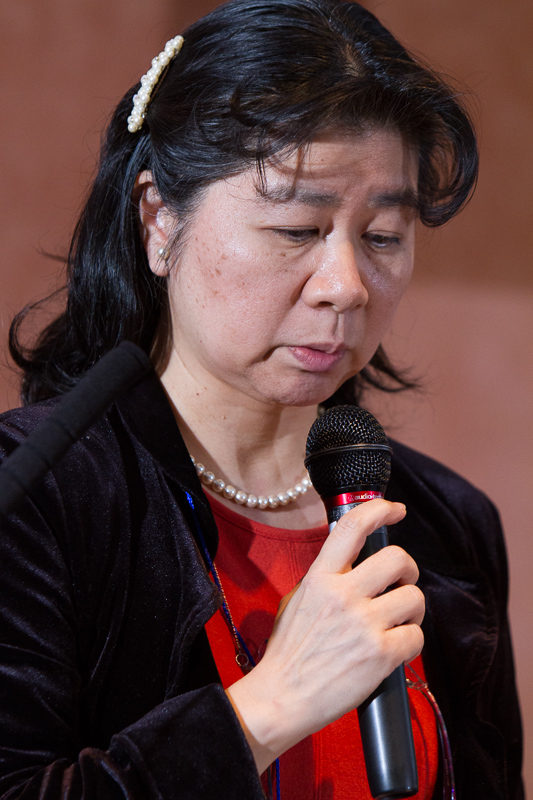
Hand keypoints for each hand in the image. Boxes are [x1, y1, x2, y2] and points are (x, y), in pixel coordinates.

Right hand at [226, 499, 423, 773]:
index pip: (353, 527)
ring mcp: (363, 624)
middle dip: (408, 571)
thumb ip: (326, 578)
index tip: (396, 509)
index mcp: (320, 577)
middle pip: (398, 559)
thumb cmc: (288, 652)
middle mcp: (343, 595)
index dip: (380, 509)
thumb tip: (355, 562)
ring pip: (414, 598)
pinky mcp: (381, 655)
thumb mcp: (297, 599)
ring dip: (411, 610)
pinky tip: (395, 649)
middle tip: (402, 583)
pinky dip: (410, 642)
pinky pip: (416, 636)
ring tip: (397, 622)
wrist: (281, 698)